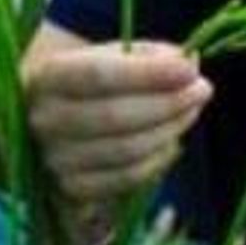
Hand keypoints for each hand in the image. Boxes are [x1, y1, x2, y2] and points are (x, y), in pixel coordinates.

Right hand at [22, 41, 212, 205]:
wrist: (53, 117)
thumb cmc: (90, 80)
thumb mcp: (112, 55)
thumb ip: (149, 56)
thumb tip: (188, 65)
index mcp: (47, 77)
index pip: (97, 75)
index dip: (148, 74)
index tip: (189, 69)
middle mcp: (43, 120)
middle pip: (114, 116)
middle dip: (168, 103)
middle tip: (202, 89)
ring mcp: (54, 159)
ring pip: (125, 150)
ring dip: (169, 130)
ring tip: (190, 110)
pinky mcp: (71, 189)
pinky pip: (127, 178)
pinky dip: (157, 160)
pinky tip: (170, 141)